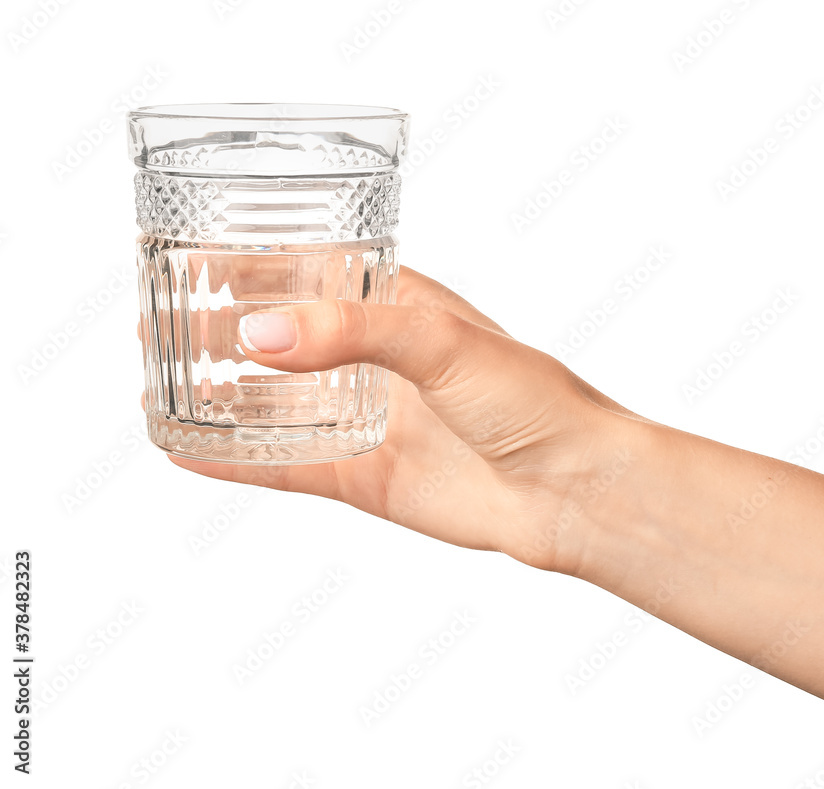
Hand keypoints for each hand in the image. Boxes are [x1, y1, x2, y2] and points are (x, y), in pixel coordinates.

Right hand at [164, 266, 649, 573]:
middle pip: (284, 338)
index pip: (312, 271)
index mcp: (399, 306)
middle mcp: (376, 359)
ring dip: (222, 394)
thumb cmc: (531, 399)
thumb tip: (256, 335)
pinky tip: (186, 452)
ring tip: (160, 382)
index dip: (255, 264)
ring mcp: (367, 418)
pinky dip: (235, 460)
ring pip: (277, 402)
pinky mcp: (365, 475)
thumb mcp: (441, 341)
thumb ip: (350, 330)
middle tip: (161, 322)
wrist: (570, 486)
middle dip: (225, 330)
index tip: (194, 257)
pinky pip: (286, 465)